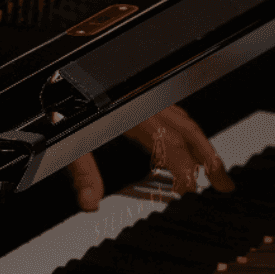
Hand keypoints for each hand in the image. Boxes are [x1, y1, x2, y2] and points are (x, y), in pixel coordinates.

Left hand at [68, 104, 234, 210]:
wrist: (50, 70)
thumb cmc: (56, 98)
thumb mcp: (64, 137)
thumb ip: (81, 171)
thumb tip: (90, 203)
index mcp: (132, 113)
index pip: (170, 146)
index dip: (184, 171)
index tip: (191, 193)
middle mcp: (144, 102)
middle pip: (189, 130)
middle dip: (210, 159)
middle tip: (224, 184)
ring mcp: (144, 96)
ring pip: (184, 119)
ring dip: (202, 145)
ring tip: (212, 167)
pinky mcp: (139, 93)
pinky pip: (172, 111)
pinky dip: (185, 130)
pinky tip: (182, 143)